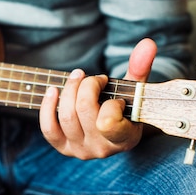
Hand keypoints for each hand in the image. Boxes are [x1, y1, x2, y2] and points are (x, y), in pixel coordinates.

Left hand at [39, 38, 156, 159]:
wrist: (112, 127)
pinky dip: (48, 107)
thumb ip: (140, 67)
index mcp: (125, 138)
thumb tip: (147, 43)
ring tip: (77, 78)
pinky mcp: (64, 148)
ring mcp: (81, 150)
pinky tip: (53, 90)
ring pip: (67, 117)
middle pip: (84, 111)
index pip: (108, 123)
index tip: (114, 93)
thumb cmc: (125, 107)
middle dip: (87, 86)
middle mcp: (102, 149)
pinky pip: (49, 129)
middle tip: (94, 78)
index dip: (109, 103)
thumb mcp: (135, 89)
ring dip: (69, 90)